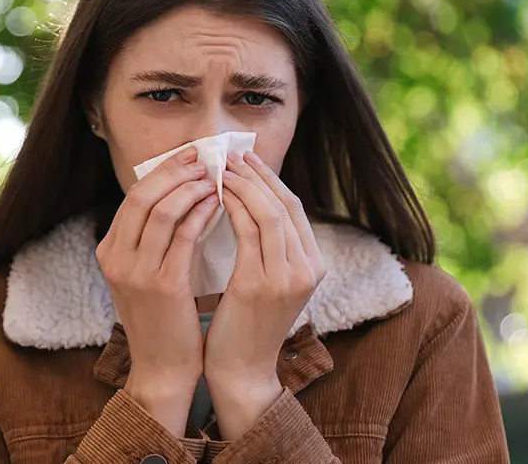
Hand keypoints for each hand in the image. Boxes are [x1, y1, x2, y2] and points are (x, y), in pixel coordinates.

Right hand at [95, 146, 219, 436]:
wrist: (163, 368)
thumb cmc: (164, 318)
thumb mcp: (144, 273)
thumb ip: (152, 238)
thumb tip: (179, 191)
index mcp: (109, 251)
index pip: (133, 197)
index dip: (163, 171)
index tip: (189, 156)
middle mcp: (115, 258)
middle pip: (142, 196)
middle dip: (176, 171)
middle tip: (204, 158)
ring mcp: (135, 272)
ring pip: (162, 211)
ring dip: (192, 188)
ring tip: (216, 177)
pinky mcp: (162, 286)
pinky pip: (183, 237)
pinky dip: (201, 214)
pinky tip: (219, 204)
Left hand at [203, 150, 326, 439]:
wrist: (240, 372)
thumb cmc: (245, 325)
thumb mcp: (267, 280)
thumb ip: (266, 246)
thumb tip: (247, 200)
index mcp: (313, 265)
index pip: (293, 207)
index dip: (269, 179)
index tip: (244, 159)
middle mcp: (308, 268)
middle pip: (284, 204)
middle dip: (255, 175)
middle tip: (229, 155)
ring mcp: (287, 277)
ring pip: (267, 212)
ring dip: (241, 185)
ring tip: (218, 169)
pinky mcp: (260, 285)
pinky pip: (247, 232)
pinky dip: (231, 208)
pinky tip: (214, 196)